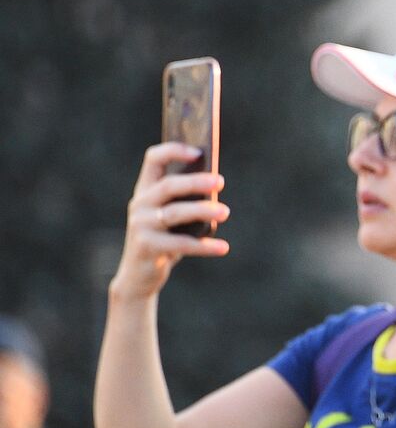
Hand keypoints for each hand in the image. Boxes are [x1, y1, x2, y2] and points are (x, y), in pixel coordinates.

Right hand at [109, 143, 230, 300]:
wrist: (138, 276)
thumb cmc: (164, 239)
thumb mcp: (173, 217)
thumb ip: (187, 200)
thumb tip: (216, 185)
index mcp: (146, 190)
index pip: (153, 159)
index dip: (174, 151)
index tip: (198, 151)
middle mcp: (140, 204)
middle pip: (168, 185)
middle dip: (195, 182)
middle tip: (220, 181)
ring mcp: (141, 225)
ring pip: (175, 213)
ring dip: (203, 211)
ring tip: (225, 212)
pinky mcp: (147, 247)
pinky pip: (181, 243)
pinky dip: (204, 245)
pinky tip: (223, 247)